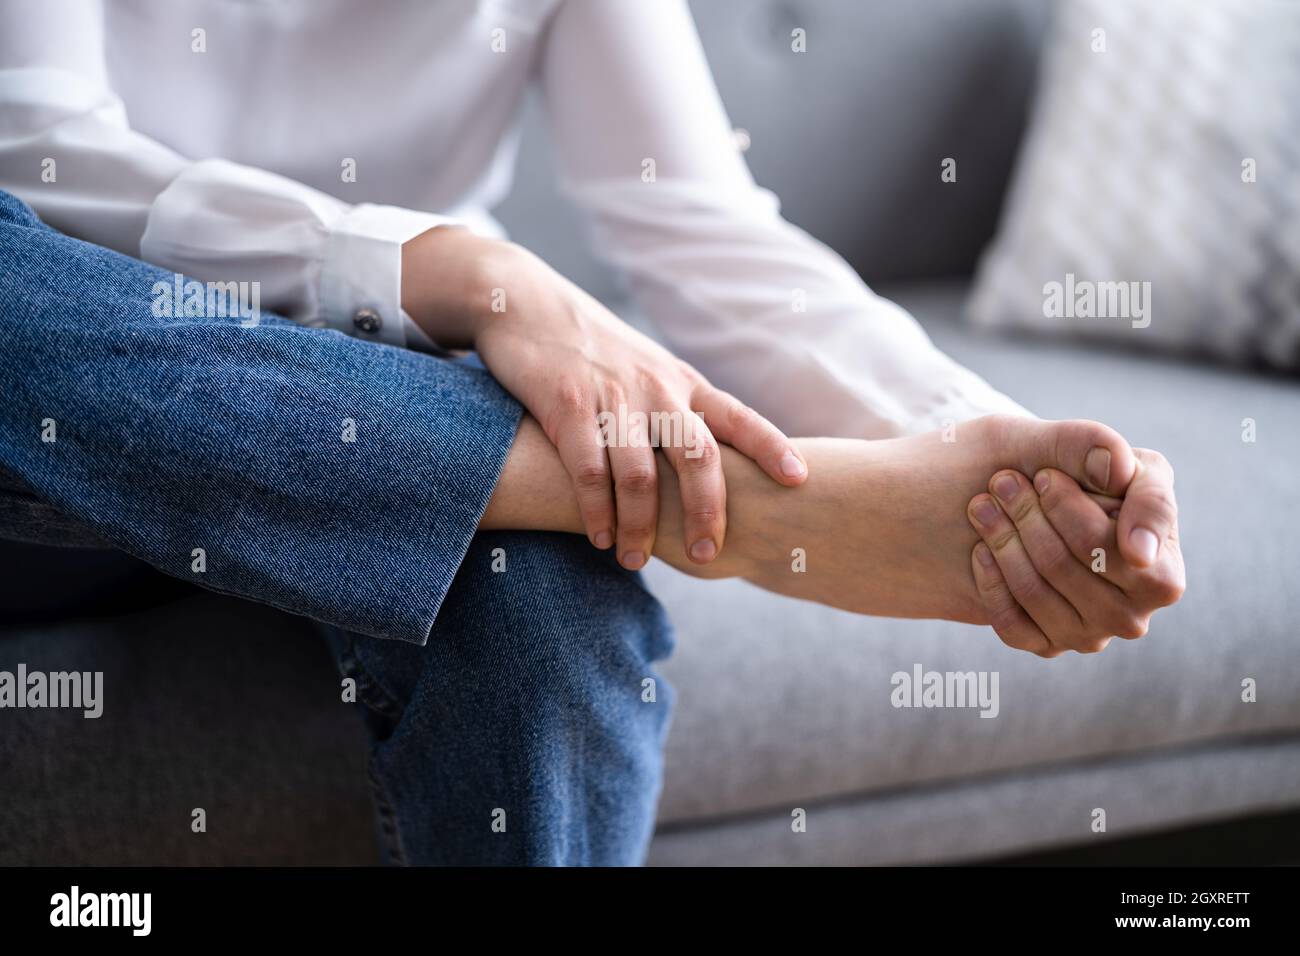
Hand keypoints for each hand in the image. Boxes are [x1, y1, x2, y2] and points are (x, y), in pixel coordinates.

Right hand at [402, 226, 808, 568]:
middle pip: (698, 457)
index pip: (740, 418)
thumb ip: (678, 411)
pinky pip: (589, 472)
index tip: (799, 480)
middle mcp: (657, 389)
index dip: (771, 448)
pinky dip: (597, 512)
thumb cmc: (595, 351)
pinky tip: (599, 536)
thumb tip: (710, 470)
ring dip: (641, 527)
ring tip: (636, 560)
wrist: (528, 303)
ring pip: (640, 476)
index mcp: (684, 383)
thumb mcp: (649, 371)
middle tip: (707, 555)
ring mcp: (613, 397)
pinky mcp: (567, 405)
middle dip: (707, 512)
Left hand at [967, 448, 1185, 656]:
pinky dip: (991, 581)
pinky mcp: (1047, 646)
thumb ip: (1103, 449)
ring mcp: (1089, 635)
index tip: (1041, 475)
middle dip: (1027, 515)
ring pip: (1034, 591)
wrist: (1026, 503)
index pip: (1113, 546)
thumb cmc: (1071, 472)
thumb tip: (1117, 470)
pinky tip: (981, 549)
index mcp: (1163, 573)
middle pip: (1064, 565)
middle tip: (1001, 481)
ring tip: (982, 504)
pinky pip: (1011, 624)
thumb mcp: (1091, 448)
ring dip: (1001, 540)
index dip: (1069, 506)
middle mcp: (1133, 615)